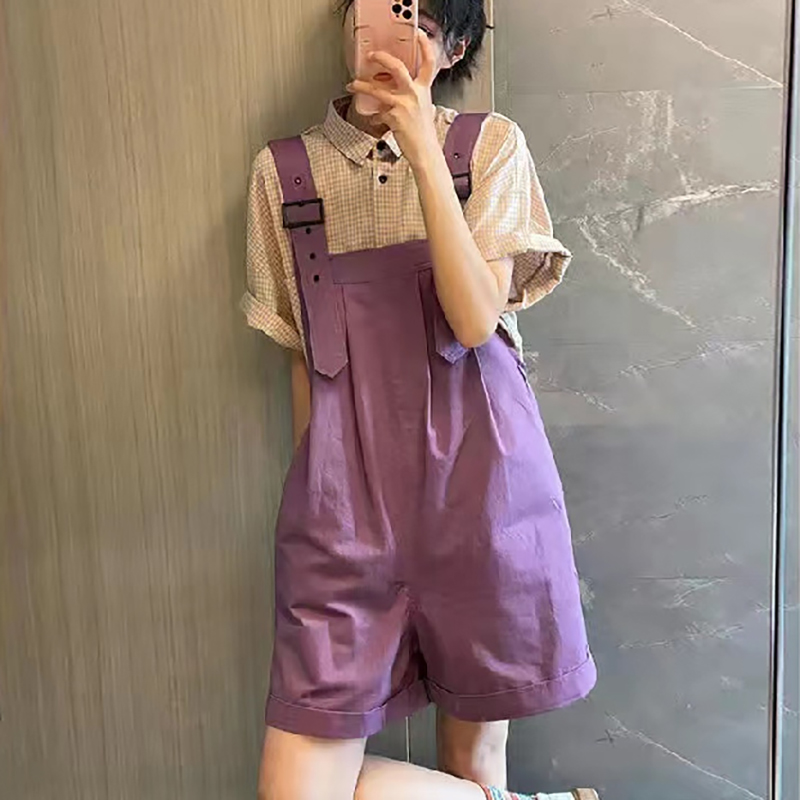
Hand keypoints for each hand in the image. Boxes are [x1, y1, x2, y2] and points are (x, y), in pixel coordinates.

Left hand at [347, 31, 439, 168]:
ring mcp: (404, 105)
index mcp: (424, 89)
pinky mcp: (394, 118)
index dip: (424, 46)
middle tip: (372, 55)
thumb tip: (399, 92)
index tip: (417, 34)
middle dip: (382, 58)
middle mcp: (415, 94)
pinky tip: (373, 118)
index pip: (428, 63)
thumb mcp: (423, 108)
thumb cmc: (424, 133)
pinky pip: (377, 113)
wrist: (425, 152)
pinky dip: (373, 116)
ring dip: (361, 86)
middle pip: (397, 67)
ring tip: (352, 85)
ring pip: (377, 90)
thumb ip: (413, 96)